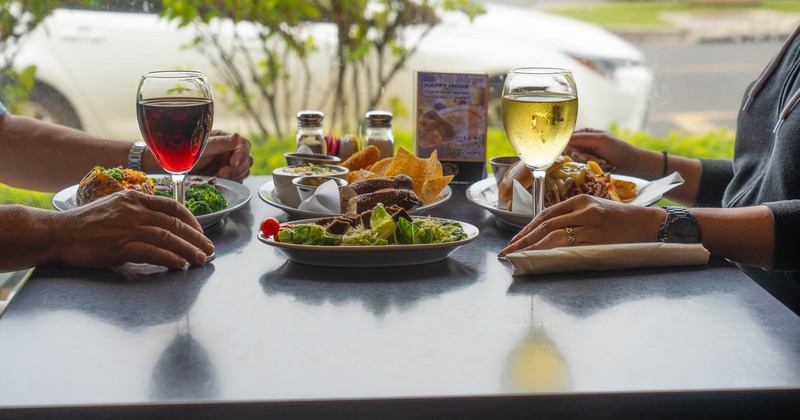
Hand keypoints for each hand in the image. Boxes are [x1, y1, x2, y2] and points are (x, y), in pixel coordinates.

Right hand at [55, 190, 214, 268]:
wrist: (57, 233)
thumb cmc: (85, 224)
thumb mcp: (115, 207)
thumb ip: (138, 211)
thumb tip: (162, 224)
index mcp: (134, 198)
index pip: (172, 206)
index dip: (192, 220)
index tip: (201, 232)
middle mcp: (133, 210)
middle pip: (175, 224)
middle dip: (197, 238)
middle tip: (209, 249)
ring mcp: (127, 228)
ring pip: (168, 238)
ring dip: (189, 250)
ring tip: (200, 260)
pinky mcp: (119, 246)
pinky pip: (153, 252)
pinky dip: (170, 259)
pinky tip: (180, 264)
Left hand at [191, 130, 252, 181]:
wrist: (176, 170)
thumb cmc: (186, 154)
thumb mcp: (202, 147)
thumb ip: (220, 143)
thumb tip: (237, 137)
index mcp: (226, 140)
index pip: (244, 145)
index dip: (242, 154)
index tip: (233, 162)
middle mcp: (231, 152)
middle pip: (247, 160)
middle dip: (238, 168)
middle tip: (222, 173)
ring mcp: (230, 165)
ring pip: (245, 171)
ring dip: (235, 176)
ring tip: (218, 177)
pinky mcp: (228, 177)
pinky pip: (238, 181)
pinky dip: (232, 183)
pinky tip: (220, 182)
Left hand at [499, 194, 664, 255]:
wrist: (650, 224)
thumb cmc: (622, 220)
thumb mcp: (595, 210)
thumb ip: (572, 217)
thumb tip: (546, 234)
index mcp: (580, 200)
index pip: (545, 215)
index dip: (526, 229)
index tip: (513, 241)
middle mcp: (583, 210)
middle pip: (545, 225)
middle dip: (523, 240)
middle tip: (507, 252)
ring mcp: (591, 224)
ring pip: (553, 236)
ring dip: (532, 248)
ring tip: (518, 258)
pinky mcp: (598, 239)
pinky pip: (569, 247)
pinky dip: (551, 254)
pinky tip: (540, 260)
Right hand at [564, 128, 647, 177]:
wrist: (631, 163)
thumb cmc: (618, 148)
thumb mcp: (601, 140)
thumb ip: (582, 138)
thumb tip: (564, 138)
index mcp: (585, 133)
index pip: (568, 139)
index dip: (570, 148)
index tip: (579, 155)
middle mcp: (583, 143)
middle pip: (570, 151)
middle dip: (581, 157)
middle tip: (592, 159)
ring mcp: (585, 154)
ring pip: (577, 161)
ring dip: (590, 162)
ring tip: (602, 162)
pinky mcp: (589, 164)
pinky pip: (583, 167)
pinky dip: (592, 167)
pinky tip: (602, 165)